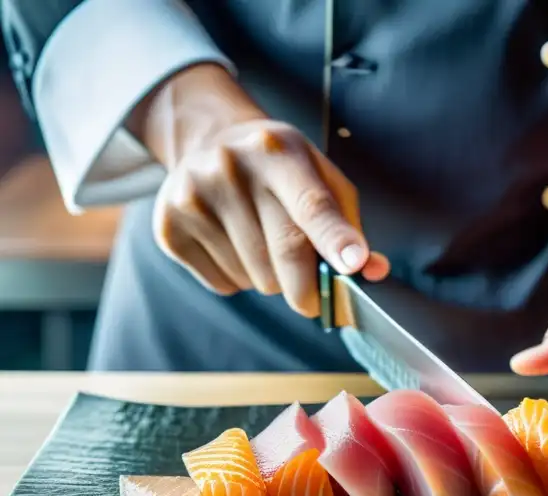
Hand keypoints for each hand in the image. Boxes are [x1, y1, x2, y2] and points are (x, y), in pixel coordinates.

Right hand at [128, 64, 387, 316]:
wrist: (208, 140)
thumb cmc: (279, 168)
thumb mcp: (319, 175)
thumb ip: (347, 223)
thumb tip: (371, 269)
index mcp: (278, 150)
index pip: (311, 204)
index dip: (335, 239)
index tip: (354, 266)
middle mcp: (230, 168)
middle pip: (285, 253)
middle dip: (308, 287)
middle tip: (312, 294)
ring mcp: (193, 197)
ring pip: (256, 278)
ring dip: (271, 278)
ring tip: (261, 242)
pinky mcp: (169, 228)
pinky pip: (224, 285)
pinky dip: (239, 280)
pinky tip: (234, 245)